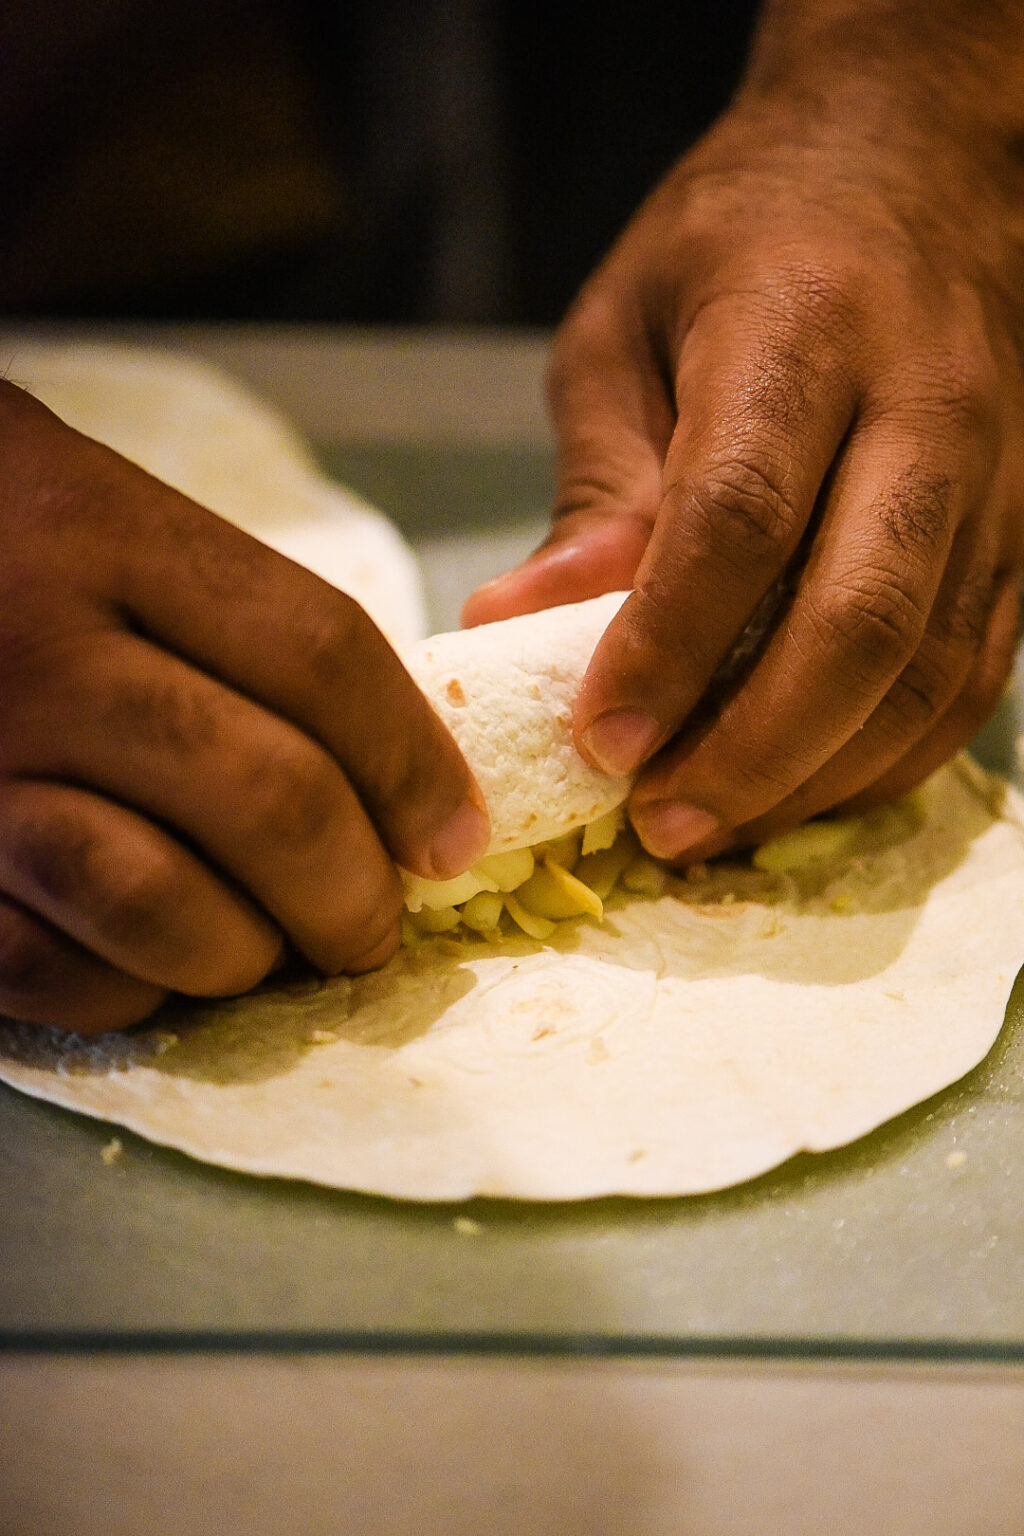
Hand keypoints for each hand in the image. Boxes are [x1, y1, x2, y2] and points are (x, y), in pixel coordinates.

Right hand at [0, 384, 487, 1031]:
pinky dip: (129, 989)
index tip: (456, 835)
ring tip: (268, 951)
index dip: (414, 763)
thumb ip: (242, 620)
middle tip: (373, 927)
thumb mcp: (110, 517)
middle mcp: (36, 649)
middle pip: (267, 793)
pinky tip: (155, 965)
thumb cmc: (2, 541)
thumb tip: (402, 772)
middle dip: (353, 890)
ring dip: (246, 952)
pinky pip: (49, 968)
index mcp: (104, 533)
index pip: (319, 654)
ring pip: (156, 898)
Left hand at [465, 97, 1023, 861]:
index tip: (599, 740)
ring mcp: (998, 475)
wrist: (916, 163)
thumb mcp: (625, 331)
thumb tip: (515, 627)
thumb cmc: (739, 246)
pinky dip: (888, 759)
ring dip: (818, 776)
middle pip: (860, 615)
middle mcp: (925, 404)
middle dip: (754, 747)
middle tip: (658, 824)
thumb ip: (595, 486)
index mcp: (803, 328)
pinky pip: (973, 676)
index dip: (667, 645)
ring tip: (716, 830)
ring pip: (928, 669)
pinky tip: (803, 792)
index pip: (740, 515)